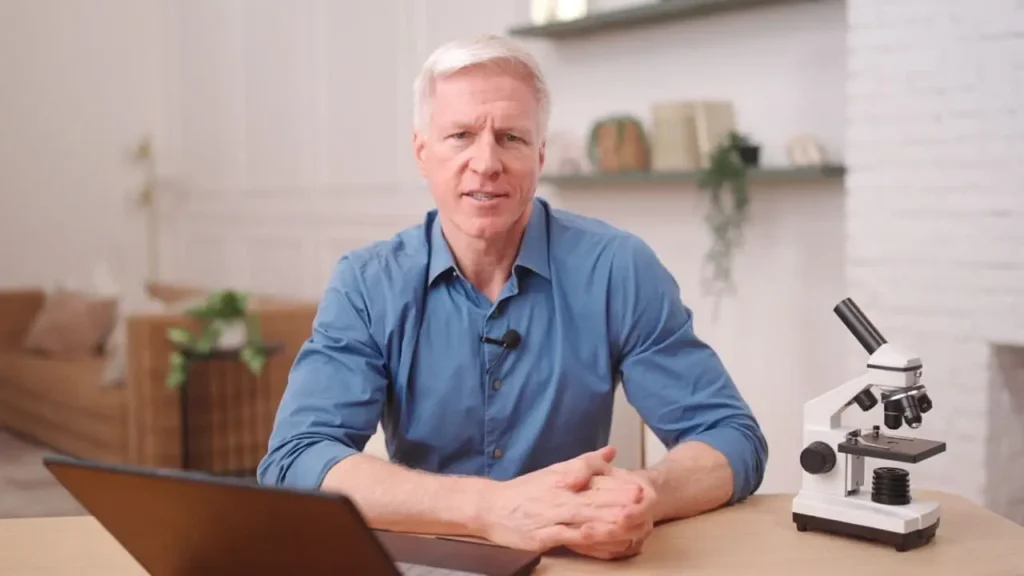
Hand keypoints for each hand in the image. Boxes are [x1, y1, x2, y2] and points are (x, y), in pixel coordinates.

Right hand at [476, 446, 645, 552]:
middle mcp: (558, 495)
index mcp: (562, 478)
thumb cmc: (524, 491)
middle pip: (593, 498)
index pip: (594, 480)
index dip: (618, 485)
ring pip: (584, 517)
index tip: (640, 487)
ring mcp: (550, 516)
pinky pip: (568, 537)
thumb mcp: (554, 471)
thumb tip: (611, 452)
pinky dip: (586, 538)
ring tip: (629, 521)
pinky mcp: (542, 535)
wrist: (489, 506)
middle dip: (619, 501)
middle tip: (643, 502)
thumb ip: (585, 463)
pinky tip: (600, 540)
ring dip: (607, 520)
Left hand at [565, 469, 657, 559]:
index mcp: (647, 498)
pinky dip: (595, 551)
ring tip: (577, 539)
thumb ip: (584, 468)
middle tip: (585, 531)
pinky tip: (576, 544)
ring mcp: (636, 537)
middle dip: (608, 533)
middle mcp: (644, 521)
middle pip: (630, 533)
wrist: (628, 492)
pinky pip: (612, 554)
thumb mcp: (600, 466)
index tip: (621, 516)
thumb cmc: (614, 478)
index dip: (633, 514)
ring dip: (600, 544)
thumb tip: (570, 482)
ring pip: (621, 546)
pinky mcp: (624, 548)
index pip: (643, 510)